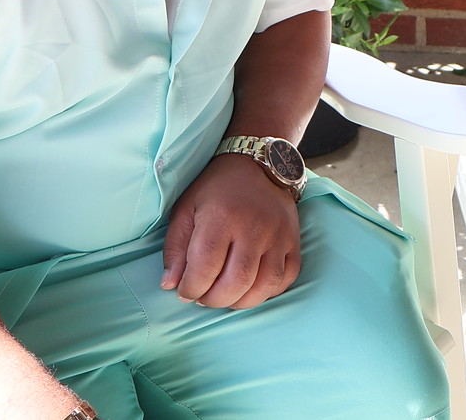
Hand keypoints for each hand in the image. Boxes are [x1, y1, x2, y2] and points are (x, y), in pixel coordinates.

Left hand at [160, 154, 301, 308]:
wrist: (257, 165)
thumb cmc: (215, 190)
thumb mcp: (185, 210)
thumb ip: (175, 249)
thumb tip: (170, 285)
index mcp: (222, 216)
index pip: (205, 268)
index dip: (191, 289)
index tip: (184, 291)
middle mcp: (254, 226)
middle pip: (236, 282)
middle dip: (214, 300)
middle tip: (204, 296)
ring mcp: (279, 234)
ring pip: (264, 286)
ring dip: (240, 301)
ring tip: (226, 294)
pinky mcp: (294, 240)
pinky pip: (286, 278)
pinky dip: (267, 292)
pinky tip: (250, 286)